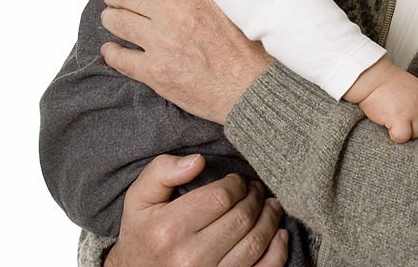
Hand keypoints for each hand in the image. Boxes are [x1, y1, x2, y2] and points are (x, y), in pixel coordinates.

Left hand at [100, 0, 272, 123]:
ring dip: (111, 18)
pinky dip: (112, 52)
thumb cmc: (256, 44)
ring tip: (114, 19)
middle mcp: (174, 11)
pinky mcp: (155, 72)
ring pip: (116, 21)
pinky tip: (114, 50)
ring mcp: (162, 42)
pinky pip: (118, 57)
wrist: (256, 89)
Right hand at [104, 154, 287, 266]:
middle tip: (256, 190)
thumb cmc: (143, 235)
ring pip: (255, 243)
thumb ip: (161, 171)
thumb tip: (198, 160)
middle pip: (242, 219)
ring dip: (270, 219)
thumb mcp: (139, 199)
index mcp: (168, 231)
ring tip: (270, 205)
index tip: (237, 181)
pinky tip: (279, 234)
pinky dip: (277, 251)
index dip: (236, 184)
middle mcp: (189, 259)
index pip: (221, 197)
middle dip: (255, 198)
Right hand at [344, 56, 417, 142]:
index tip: (406, 120)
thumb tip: (417, 120)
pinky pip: (402, 137)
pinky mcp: (401, 119)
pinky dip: (394, 135)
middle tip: (396, 120)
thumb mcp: (411, 88)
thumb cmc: (387, 82)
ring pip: (413, 135)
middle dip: (410, 128)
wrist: (374, 76)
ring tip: (390, 120)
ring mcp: (413, 113)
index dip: (417, 122)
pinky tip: (387, 125)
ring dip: (402, 131)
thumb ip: (417, 103)